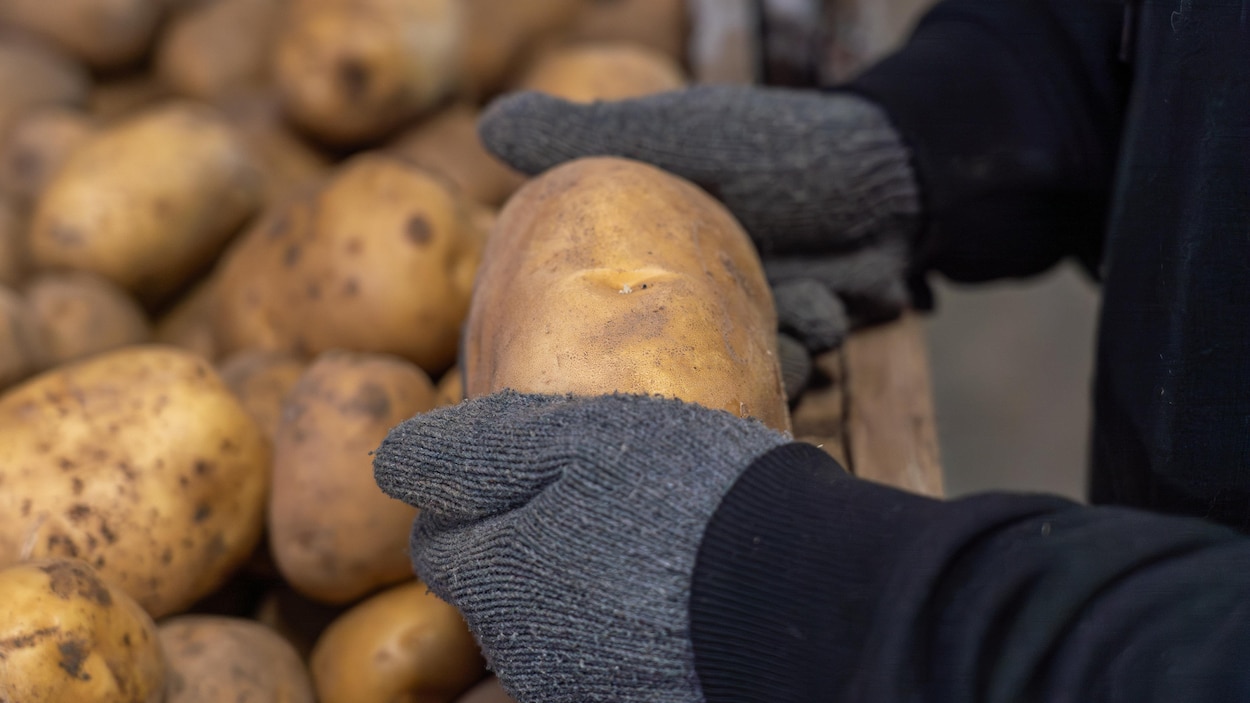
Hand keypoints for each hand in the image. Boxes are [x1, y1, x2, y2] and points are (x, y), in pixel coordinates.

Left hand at [372, 391, 789, 702]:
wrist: (801, 596)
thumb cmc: (686, 495)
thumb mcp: (573, 436)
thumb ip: (471, 450)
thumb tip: (391, 463)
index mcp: (496, 579)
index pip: (440, 545)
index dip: (476, 500)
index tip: (529, 473)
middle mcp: (523, 652)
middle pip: (494, 592)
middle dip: (520, 549)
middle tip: (595, 504)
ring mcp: (578, 689)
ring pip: (546, 630)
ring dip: (571, 588)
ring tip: (644, 548)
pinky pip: (598, 660)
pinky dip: (616, 630)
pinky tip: (668, 600)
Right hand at [478, 86, 922, 365]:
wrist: (898, 176)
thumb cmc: (782, 148)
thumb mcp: (682, 135)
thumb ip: (589, 134)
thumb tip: (485, 123)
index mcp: (640, 247)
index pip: (586, 303)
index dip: (578, 338)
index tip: (575, 364)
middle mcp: (679, 294)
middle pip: (646, 360)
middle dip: (671, 368)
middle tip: (686, 368)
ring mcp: (734, 320)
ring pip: (719, 374)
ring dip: (762, 351)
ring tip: (797, 306)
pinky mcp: (784, 341)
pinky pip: (780, 373)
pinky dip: (803, 345)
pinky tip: (828, 303)